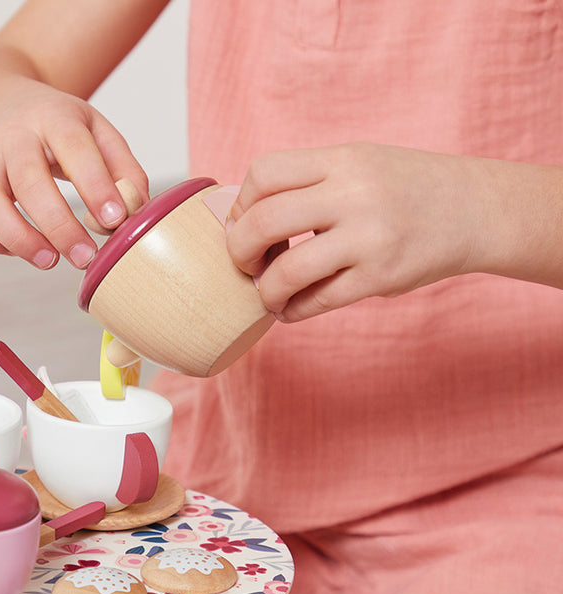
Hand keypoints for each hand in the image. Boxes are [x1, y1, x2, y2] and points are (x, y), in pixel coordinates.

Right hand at [0, 79, 147, 268]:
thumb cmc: (59, 130)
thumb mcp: (98, 132)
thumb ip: (125, 170)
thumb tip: (135, 213)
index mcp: (53, 117)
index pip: (73, 147)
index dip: (94, 185)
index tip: (114, 220)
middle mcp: (11, 136)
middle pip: (28, 180)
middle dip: (58, 226)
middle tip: (85, 257)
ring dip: (19, 239)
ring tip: (51, 261)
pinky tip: (24, 250)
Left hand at [226, 143, 482, 320]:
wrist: (474, 209)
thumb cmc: (402, 189)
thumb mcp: (357, 165)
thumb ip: (307, 184)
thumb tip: (241, 222)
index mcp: (341, 160)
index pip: (264, 173)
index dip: (241, 205)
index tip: (245, 225)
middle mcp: (354, 194)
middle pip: (264, 221)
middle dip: (240, 251)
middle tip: (247, 264)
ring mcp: (369, 237)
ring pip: (288, 271)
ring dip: (265, 291)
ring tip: (270, 294)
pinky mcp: (381, 276)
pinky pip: (318, 301)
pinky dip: (293, 311)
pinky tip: (291, 309)